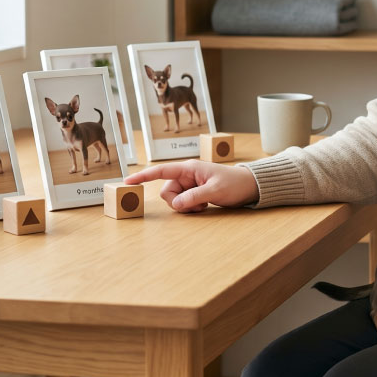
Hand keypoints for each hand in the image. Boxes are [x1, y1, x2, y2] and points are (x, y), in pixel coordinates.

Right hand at [124, 160, 257, 212]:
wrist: (249, 186)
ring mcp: (189, 185)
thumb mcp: (215, 191)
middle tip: (197, 205)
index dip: (143, 176)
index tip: (127, 182)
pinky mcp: (194, 193)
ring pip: (174, 200)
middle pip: (167, 192)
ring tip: (203, 205)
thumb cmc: (234, 183)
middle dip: (178, 202)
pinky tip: (204, 206)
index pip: (161, 171)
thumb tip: (177, 204)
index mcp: (189, 168)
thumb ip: (195, 197)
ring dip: (186, 207)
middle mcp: (186, 175)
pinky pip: (183, 204)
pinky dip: (190, 208)